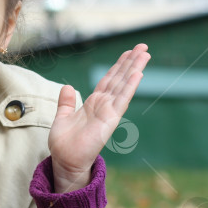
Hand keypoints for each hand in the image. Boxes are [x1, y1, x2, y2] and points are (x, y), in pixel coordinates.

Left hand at [48, 43, 150, 192]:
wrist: (65, 161)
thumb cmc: (65, 143)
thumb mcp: (62, 117)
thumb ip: (66, 102)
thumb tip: (67, 87)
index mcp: (93, 103)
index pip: (108, 80)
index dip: (118, 66)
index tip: (128, 52)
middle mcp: (104, 105)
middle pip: (119, 79)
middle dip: (130, 62)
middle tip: (143, 47)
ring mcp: (108, 111)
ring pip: (123, 85)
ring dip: (134, 69)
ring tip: (145, 54)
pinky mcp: (110, 119)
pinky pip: (121, 100)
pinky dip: (129, 87)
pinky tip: (138, 74)